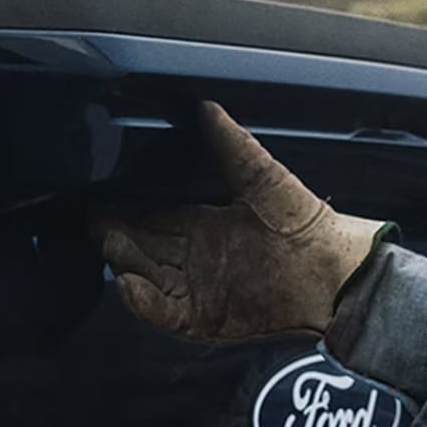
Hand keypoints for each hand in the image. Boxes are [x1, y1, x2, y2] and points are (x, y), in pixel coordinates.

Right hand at [93, 101, 391, 343]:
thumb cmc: (304, 221)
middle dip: (115, 234)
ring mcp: (197, 289)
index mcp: (205, 223)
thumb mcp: (263, 177)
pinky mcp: (204, 319)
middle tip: (93, 221)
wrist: (333, 269)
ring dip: (125, 262)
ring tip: (110, 245)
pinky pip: (164, 313)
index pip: (152, 215)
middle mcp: (195, 257)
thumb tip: (207, 107)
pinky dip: (144, 303)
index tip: (99, 197)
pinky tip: (130, 285)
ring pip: (146, 276)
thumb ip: (232, 145)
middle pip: (141, 245)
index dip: (125, 208)